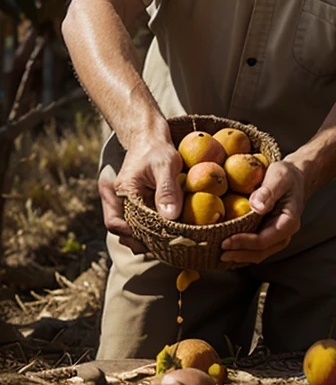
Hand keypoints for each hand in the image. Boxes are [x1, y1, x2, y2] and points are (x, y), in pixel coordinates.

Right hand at [99, 137, 183, 251]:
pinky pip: (135, 221)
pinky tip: (164, 231)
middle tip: (163, 247)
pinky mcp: (133, 202)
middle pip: (121, 230)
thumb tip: (170, 217)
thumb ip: (167, 191)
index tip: (155, 241)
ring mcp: (123, 201)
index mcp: (120, 190)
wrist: (150, 137)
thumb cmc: (157, 149)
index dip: (133, 236)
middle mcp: (116, 197)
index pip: (116, 223)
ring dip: (142, 237)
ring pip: (127, 228)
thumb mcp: (166, 166)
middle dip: (139, 241)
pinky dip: (147, 229)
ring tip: (164, 242)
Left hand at [220, 159, 303, 264]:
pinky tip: (230, 249)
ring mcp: (277, 235)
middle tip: (221, 254)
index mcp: (289, 221)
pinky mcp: (269, 232)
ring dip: (241, 255)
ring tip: (222, 255)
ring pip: (260, 252)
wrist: (295, 177)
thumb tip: (256, 206)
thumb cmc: (286, 175)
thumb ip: (268, 191)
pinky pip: (257, 246)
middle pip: (262, 251)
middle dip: (241, 254)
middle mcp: (284, 233)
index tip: (226, 241)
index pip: (265, 240)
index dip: (245, 242)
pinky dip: (243, 250)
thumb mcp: (279, 177)